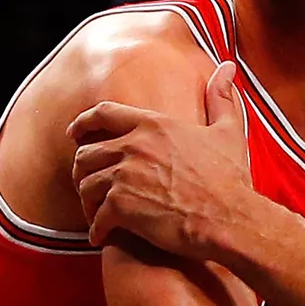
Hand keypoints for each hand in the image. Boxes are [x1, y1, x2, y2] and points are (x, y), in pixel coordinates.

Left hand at [69, 63, 251, 256]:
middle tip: (87, 186)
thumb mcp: (229, 131)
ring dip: (87, 203)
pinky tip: (102, 237)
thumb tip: (227, 67)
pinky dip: (96, 230)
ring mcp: (125, 176)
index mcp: (154, 125)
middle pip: (86, 153)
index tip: (73, 132)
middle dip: (82, 172)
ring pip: (86, 186)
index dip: (82, 122)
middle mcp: (134, 146)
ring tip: (96, 214)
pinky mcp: (122, 207)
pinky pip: (96, 218)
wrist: (230, 218)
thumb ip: (221, 98)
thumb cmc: (231, 179)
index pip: (104, 115)